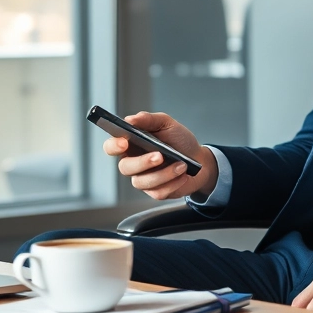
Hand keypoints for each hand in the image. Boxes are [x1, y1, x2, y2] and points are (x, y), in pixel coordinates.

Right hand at [103, 112, 218, 200]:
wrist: (200, 159)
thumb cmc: (179, 140)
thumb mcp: (166, 123)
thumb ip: (148, 119)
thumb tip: (130, 119)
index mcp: (131, 144)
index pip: (111, 146)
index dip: (114, 145)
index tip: (124, 141)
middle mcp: (133, 162)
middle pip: (125, 167)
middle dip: (142, 162)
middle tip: (160, 155)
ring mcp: (143, 179)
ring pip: (142, 182)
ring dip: (164, 174)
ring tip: (182, 165)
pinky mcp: (155, 192)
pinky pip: (158, 192)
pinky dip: (173, 183)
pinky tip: (183, 175)